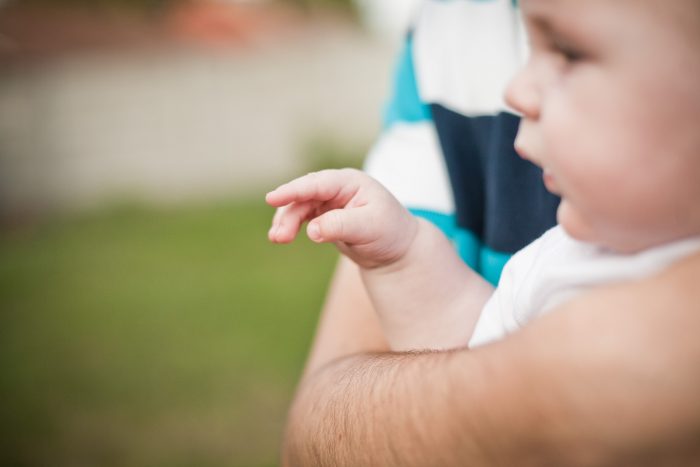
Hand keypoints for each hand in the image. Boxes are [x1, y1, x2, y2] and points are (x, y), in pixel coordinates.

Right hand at [266, 168, 418, 268]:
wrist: (396, 249)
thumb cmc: (390, 233)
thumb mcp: (370, 228)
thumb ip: (341, 226)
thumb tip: (312, 230)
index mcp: (351, 182)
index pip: (318, 184)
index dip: (294, 190)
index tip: (272, 198)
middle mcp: (337, 187)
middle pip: (304, 196)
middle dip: (288, 213)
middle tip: (279, 237)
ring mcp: (329, 200)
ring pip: (299, 206)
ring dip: (286, 221)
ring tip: (278, 239)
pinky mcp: (324, 215)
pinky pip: (301, 216)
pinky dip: (290, 225)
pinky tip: (282, 237)